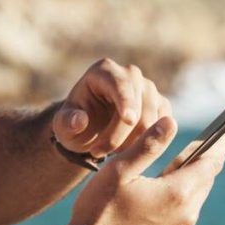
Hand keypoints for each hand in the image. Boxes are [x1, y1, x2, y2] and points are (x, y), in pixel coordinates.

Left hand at [53, 59, 170, 161]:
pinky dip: (146, 143)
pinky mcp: (161, 105)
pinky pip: (162, 128)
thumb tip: (79, 120)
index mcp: (104, 71)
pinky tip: (125, 149)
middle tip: (97, 153)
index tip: (129, 120)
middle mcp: (131, 75)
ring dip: (131, 143)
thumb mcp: (63, 126)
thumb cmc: (75, 124)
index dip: (126, 102)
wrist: (90, 129)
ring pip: (152, 120)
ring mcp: (148, 89)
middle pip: (138, 105)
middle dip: (120, 135)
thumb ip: (67, 123)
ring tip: (107, 152)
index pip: (120, 85)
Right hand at [64, 115, 224, 224]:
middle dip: (198, 164)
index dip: (221, 143)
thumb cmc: (98, 211)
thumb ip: (149, 144)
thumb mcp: (119, 170)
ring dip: (182, 189)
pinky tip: (151, 209)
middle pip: (203, 182)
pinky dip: (172, 211)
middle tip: (188, 150)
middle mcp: (186, 217)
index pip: (211, 162)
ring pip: (191, 203)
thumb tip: (171, 121)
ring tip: (161, 180)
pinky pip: (179, 224)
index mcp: (178, 193)